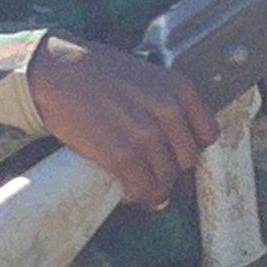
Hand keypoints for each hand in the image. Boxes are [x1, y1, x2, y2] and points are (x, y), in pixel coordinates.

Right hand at [25, 38, 215, 208]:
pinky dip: (137, 194)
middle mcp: (170, 112)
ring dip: (154, 187)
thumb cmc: (98, 73)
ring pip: (165, 178)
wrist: (59, 72)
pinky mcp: (121, 156)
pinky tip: (128, 191)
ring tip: (139, 184)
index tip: (176, 153)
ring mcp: (146, 135)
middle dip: (171, 167)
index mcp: (181, 90)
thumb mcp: (148, 77)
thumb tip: (171, 138)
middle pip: (187, 159)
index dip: (191, 147)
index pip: (207, 134)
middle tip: (152, 170)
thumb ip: (166, 103)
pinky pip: (142, 187)